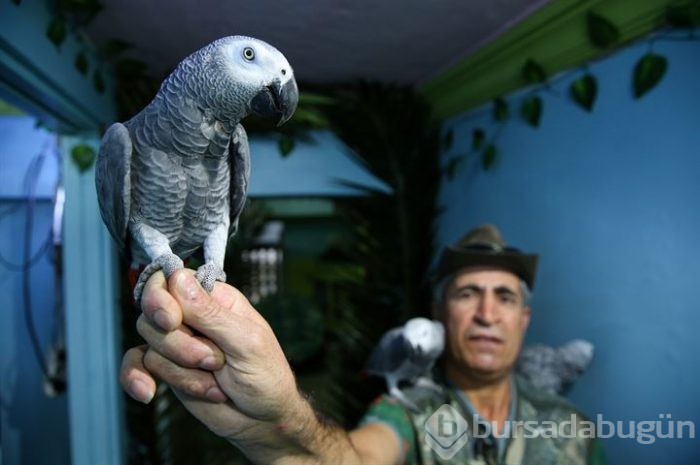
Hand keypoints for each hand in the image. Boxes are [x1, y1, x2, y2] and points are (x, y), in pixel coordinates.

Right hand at [120, 269, 307, 444]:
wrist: (262, 420)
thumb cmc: (265, 376)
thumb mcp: (245, 342)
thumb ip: (210, 313)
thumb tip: (178, 276)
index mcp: (215, 299)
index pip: (170, 281)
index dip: (161, 298)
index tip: (171, 321)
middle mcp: (192, 317)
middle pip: (154, 317)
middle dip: (180, 346)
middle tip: (216, 362)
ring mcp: (178, 344)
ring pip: (150, 347)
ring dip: (181, 372)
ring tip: (215, 383)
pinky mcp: (168, 370)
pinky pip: (136, 366)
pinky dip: (136, 378)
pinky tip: (147, 392)